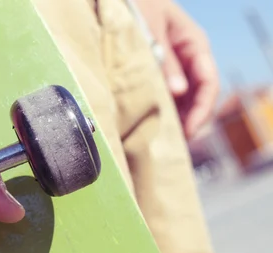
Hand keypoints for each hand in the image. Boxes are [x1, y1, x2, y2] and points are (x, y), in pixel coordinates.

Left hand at [135, 0, 218, 138]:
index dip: (202, 109)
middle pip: (197, 97)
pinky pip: (163, 98)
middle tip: (173, 146)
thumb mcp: (150, 29)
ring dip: (174, 121)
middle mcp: (187, 59)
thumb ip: (163, 59)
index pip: (208, 82)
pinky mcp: (155, 76)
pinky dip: (159, 113)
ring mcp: (172, 68)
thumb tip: (177, 92)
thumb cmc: (136, 5)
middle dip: (189, 121)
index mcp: (194, 44)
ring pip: (181, 101)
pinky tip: (148, 128)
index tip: (189, 131)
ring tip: (161, 143)